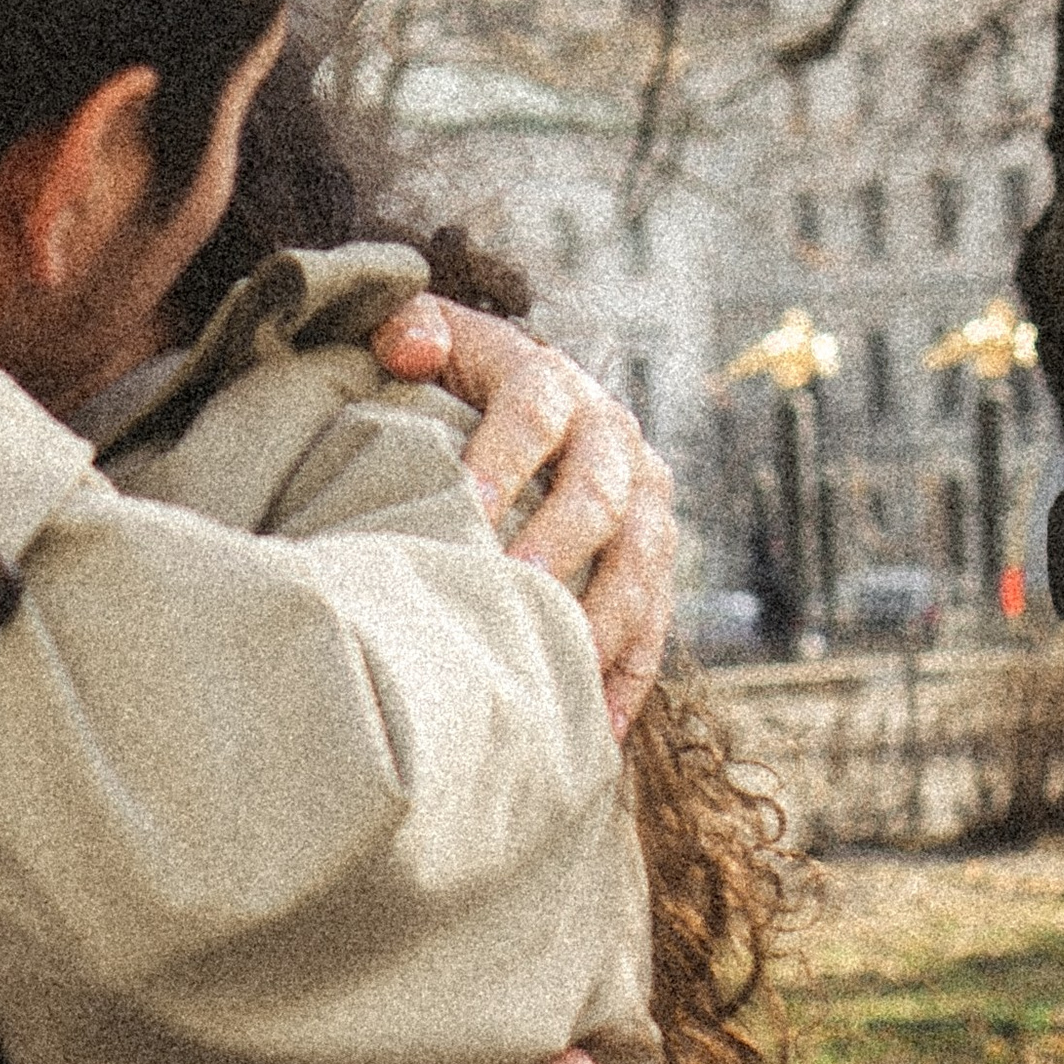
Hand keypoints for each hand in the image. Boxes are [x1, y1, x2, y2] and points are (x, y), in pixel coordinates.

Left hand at [371, 294, 675, 737]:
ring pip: (641, 566)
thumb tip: (409, 346)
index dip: (506, 454)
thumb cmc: (451, 386)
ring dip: (602, 618)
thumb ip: (411, 328)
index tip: (465, 505)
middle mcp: (614, 438)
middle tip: (513, 589)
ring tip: (558, 666)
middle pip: (598, 495)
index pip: (537, 408)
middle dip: (558, 545)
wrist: (521, 408)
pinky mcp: (654, 566)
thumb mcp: (432, 340)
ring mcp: (645, 505)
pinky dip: (627, 680)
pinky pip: (654, 628)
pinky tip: (594, 735)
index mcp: (552, 380)